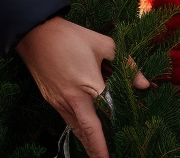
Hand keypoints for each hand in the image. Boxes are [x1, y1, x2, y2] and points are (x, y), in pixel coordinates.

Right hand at [14, 16, 149, 157]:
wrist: (35, 33)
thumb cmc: (71, 37)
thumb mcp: (104, 44)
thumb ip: (127, 65)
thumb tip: (144, 84)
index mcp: (86, 86)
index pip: (101, 120)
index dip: (106, 140)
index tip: (112, 155)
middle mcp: (71, 100)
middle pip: (86, 132)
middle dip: (96, 151)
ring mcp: (58, 102)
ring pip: (75, 128)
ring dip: (87, 142)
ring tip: (99, 153)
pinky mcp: (51, 99)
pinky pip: (67, 119)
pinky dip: (77, 129)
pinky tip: (85, 132)